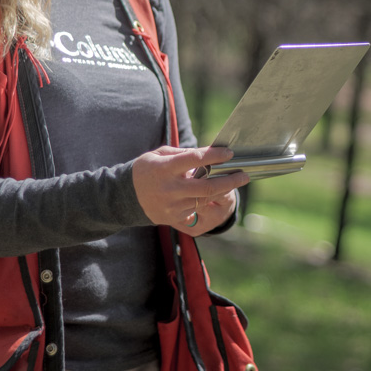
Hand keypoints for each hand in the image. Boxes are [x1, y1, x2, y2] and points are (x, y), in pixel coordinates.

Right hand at [133, 146, 247, 235]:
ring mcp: (172, 206)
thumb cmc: (146, 170)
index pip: (195, 159)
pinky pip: (196, 209)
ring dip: (222, 191)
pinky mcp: (174, 217)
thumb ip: (183, 153)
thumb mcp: (159, 154)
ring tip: (234, 182)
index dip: (215, 156)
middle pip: (207, 187)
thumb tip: (209, 153)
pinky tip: (212, 194)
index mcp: (165, 168)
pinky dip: (205, 200)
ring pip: (204, 199)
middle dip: (230, 181)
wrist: (125, 197)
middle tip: (244, 176)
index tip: (229, 153)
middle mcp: (170, 189)